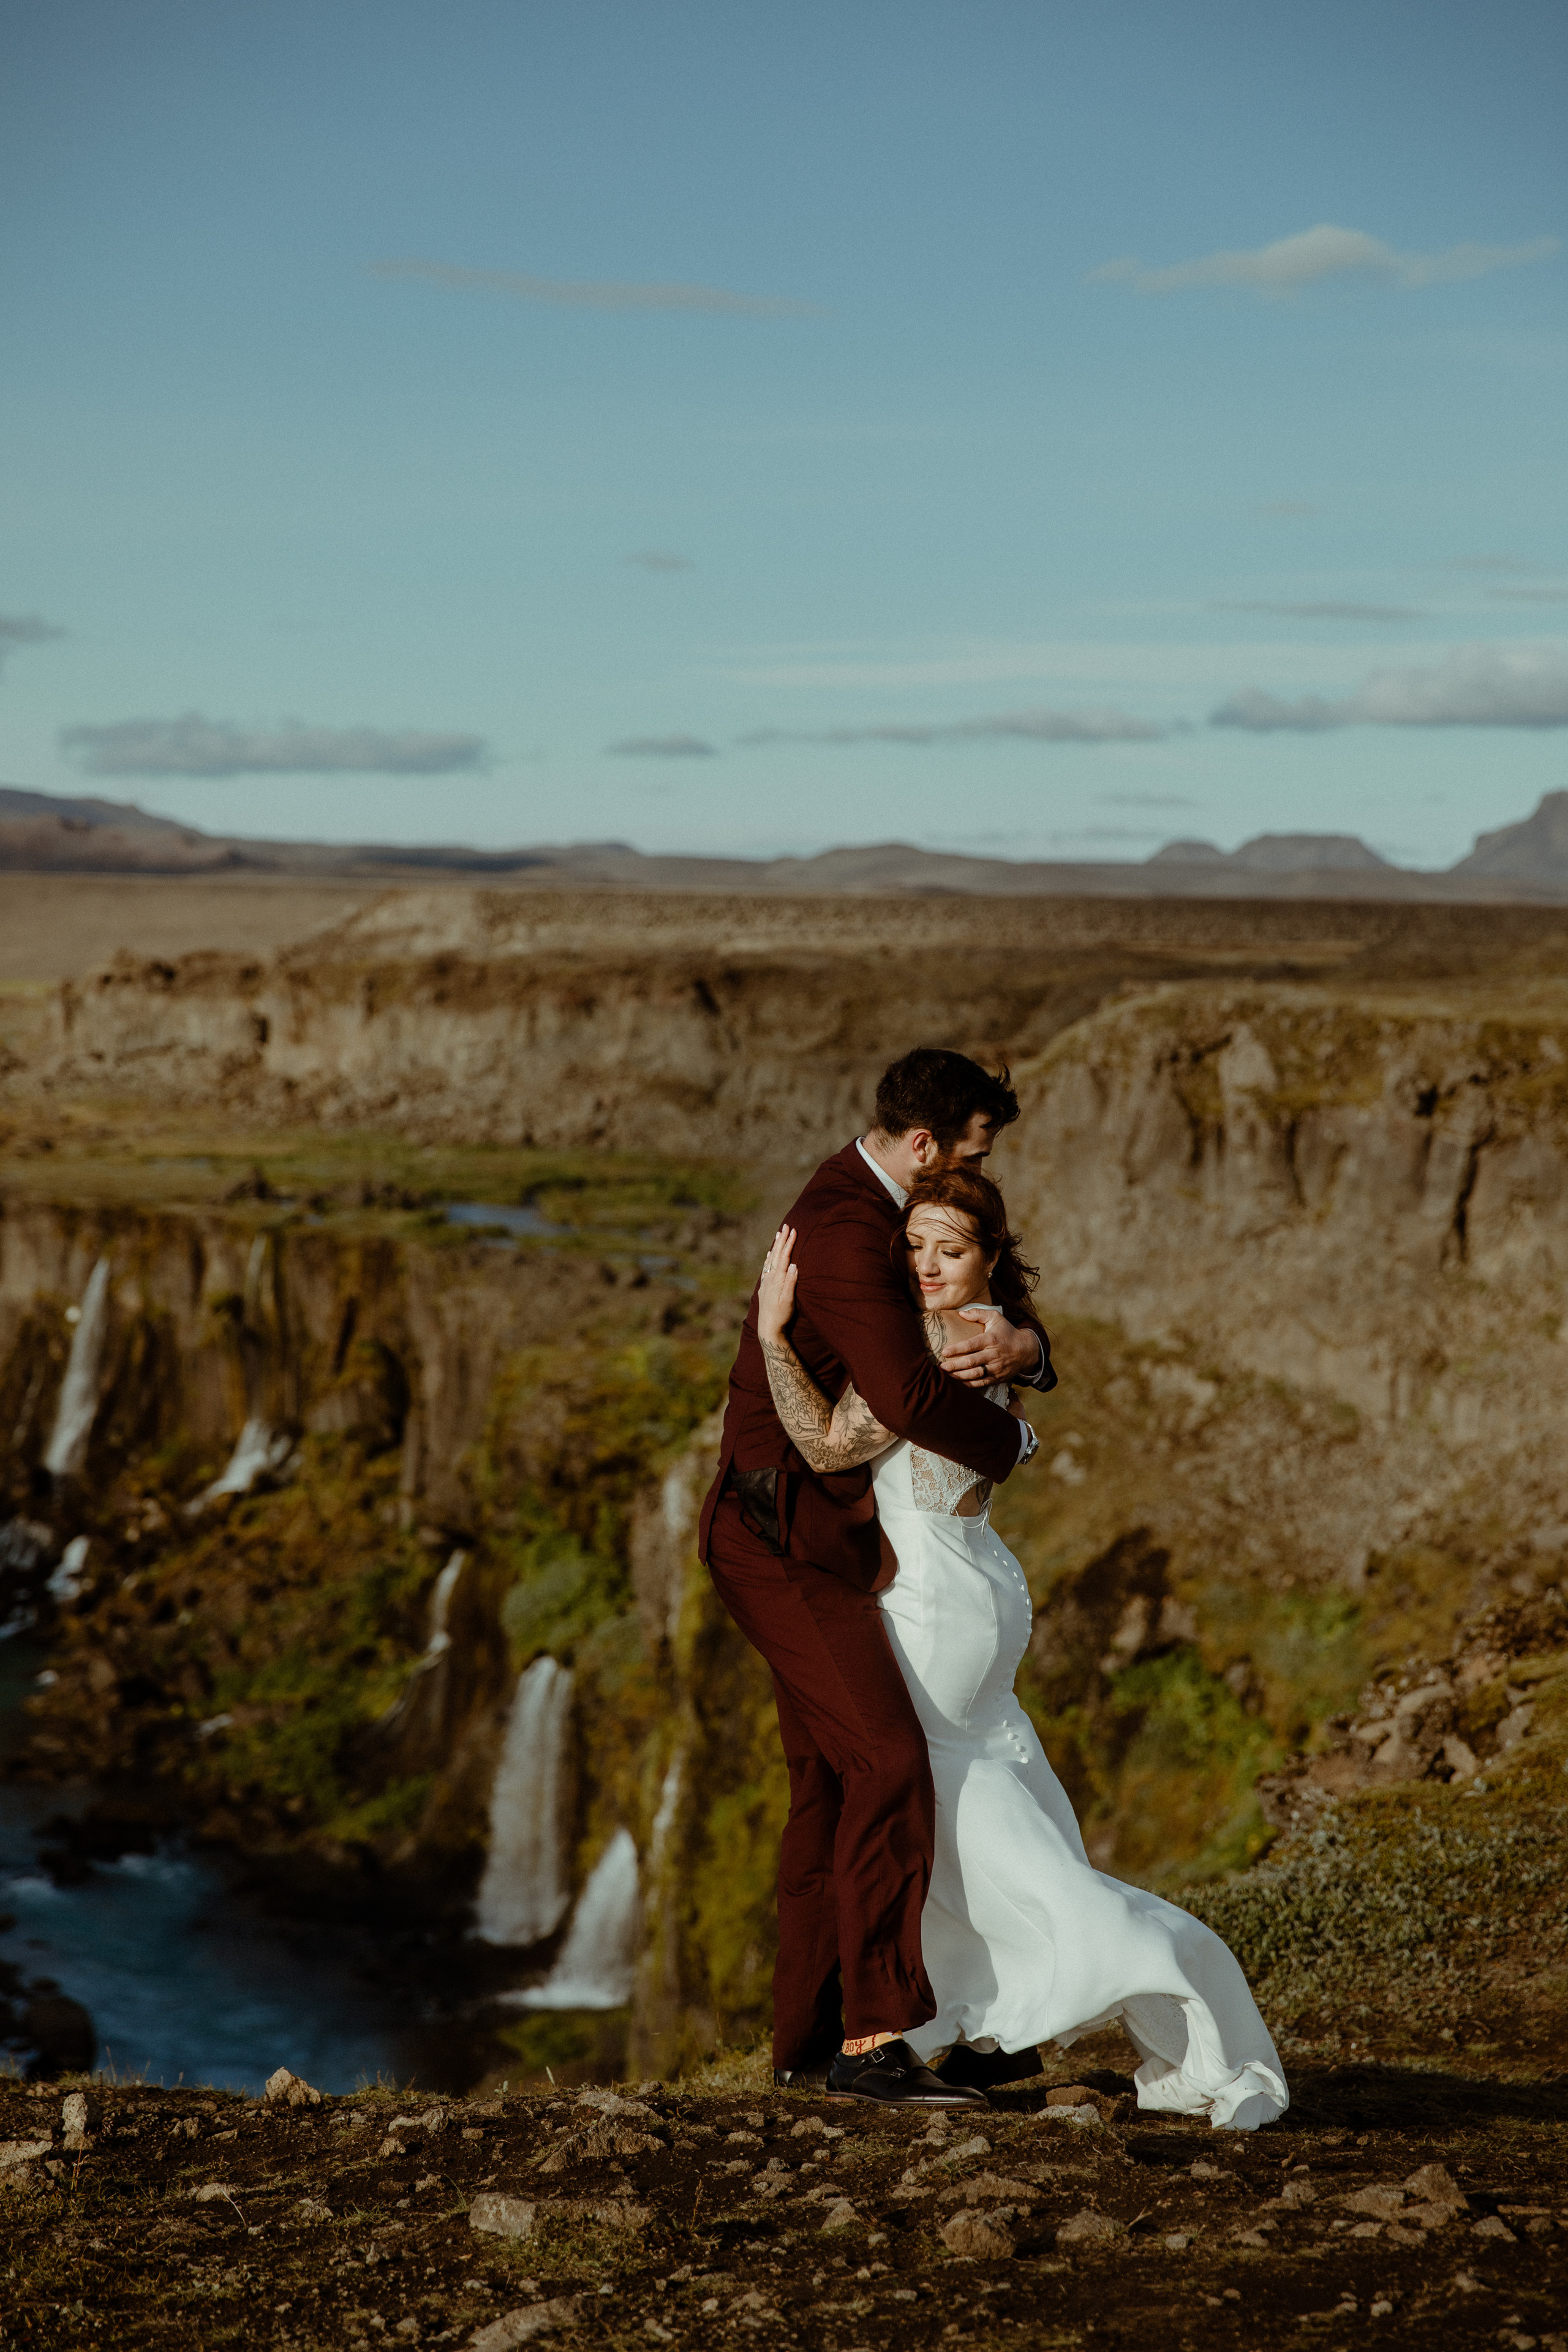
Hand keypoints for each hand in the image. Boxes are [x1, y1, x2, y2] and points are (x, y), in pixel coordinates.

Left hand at [756, 1225, 798, 1344]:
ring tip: (778, 1235)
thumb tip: (794, 1265)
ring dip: (775, 1246)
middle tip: (786, 1226)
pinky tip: (769, 1254)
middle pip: (776, 1255)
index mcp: (777, 1279)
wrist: (768, 1328)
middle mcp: (770, 1278)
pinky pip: (766, 1268)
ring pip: (770, 1259)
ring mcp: (766, 1282)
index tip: (794, 1231)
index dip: (789, 1243)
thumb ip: (791, 1282)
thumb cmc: (781, 1315)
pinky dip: (768, 1259)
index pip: (784, 1257)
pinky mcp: (765, 1287)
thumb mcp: (788, 1300)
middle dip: (782, 1240)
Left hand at [941, 1307, 1041, 1387]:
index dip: (957, 1349)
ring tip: (947, 1374)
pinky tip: (959, 1382)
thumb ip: (978, 1313)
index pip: (971, 1345)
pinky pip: (981, 1383)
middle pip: (971, 1362)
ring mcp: (996, 1368)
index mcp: (991, 1339)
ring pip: (976, 1374)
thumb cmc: (1007, 1332)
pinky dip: (969, 1384)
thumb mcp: (996, 1318)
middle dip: (955, 1365)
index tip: (944, 1351)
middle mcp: (994, 1354)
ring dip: (960, 1376)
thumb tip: (961, 1313)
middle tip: (941, 1366)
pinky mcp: (997, 1378)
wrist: (1026, 1350)